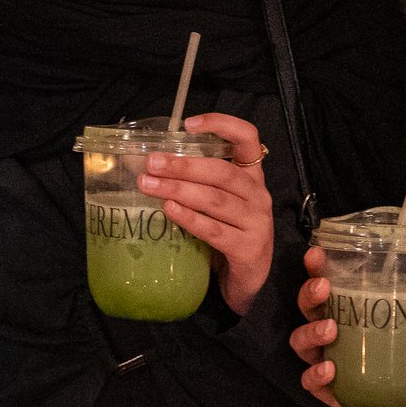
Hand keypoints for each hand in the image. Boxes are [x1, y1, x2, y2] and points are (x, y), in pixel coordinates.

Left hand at [143, 112, 273, 314]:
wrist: (245, 282)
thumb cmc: (225, 235)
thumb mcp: (215, 203)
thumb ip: (194, 183)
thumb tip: (147, 165)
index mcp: (251, 177)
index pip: (247, 139)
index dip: (221, 125)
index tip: (188, 124)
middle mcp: (258, 195)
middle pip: (222, 172)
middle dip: (184, 165)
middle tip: (152, 163)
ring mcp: (257, 223)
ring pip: (216, 200)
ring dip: (179, 190)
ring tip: (149, 185)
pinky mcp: (249, 249)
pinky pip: (214, 230)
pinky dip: (190, 218)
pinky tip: (169, 210)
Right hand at [290, 254, 405, 406]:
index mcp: (359, 313)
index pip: (331, 284)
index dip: (318, 268)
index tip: (317, 255)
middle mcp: (340, 336)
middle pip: (308, 308)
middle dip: (309, 295)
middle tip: (325, 288)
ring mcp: (334, 364)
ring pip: (301, 342)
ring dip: (310, 331)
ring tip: (330, 329)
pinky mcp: (334, 394)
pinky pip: (310, 382)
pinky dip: (315, 374)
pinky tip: (330, 370)